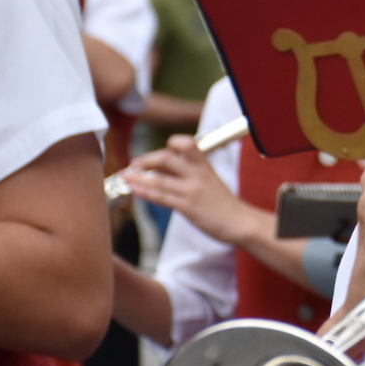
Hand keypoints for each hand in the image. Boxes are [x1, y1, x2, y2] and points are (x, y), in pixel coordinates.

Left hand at [124, 136, 261, 245]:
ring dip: (138, 177)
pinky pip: (162, 197)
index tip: (157, 153)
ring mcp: (192, 190)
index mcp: (204, 165)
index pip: (186, 144)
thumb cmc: (223, 203)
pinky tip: (134, 189)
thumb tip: (163, 168)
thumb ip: (189, 172)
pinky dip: (145, 192)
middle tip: (134, 164)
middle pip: (166, 158)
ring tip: (124, 176)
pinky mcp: (188, 207)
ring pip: (159, 179)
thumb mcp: (210, 180)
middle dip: (146, 160)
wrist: (240, 222)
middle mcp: (197, 174)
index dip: (170, 144)